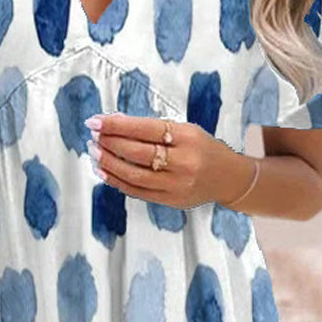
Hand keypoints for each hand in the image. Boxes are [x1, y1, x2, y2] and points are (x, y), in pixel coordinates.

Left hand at [83, 111, 240, 208]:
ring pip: (134, 175)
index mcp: (187, 138)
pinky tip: (104, 172)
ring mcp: (176, 185)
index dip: (117, 125)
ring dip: (109, 163)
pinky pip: (138, 191)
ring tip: (94, 152)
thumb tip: (115, 123)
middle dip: (110, 143)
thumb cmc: (203, 149)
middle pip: (137, 153)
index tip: (96, 121)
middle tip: (93, 135)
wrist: (228, 178)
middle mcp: (183, 162)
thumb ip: (154, 129)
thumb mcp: (187, 130)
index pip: (145, 129)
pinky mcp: (170, 200)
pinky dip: (117, 181)